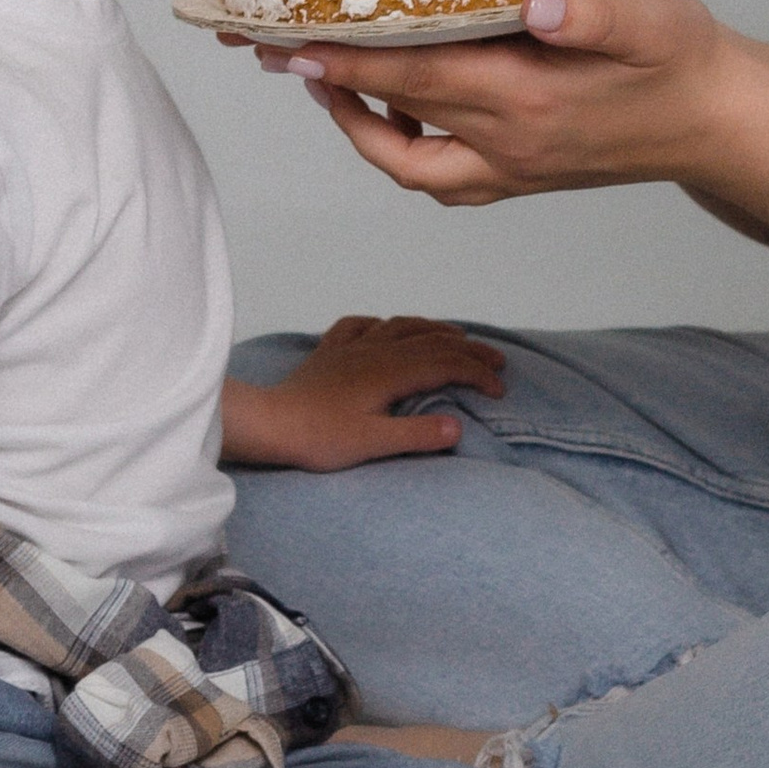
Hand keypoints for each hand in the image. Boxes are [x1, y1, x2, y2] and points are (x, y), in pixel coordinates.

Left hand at [222, 314, 506, 468]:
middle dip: (469, 348)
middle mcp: (375, 351)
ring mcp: (350, 348)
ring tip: (456, 335)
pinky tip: (384, 328)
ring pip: (401, 325)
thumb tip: (459, 427)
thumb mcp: (372, 444)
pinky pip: (358, 325)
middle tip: (497, 361)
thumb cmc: (319, 438)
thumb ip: (417, 436)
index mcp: (390, 372)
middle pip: (431, 340)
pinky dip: (380, 323)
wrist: (268, 423)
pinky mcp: (328, 353)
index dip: (478, 373)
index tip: (499, 390)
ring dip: (434, 328)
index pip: (446, 364)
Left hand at [259, 0, 735, 208]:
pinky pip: (442, 179)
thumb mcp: (657, 22)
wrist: (721, 125)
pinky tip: (398, 108)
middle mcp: (511, 144)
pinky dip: (404, 150)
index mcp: (531, 101)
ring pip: (408, 163)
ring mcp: (514, 169)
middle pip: (394, 117)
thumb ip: (597, 14)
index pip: (415, 78)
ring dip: (358, 125)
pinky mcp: (522, 176)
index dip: (346, 60)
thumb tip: (541, 4)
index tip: (288, 40)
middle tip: (271, 46)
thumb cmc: (688, 64)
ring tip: (324, 78)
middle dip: (327, 83)